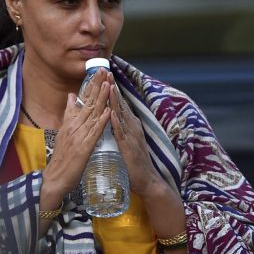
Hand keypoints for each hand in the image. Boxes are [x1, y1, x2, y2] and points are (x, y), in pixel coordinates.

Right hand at [41, 73, 111, 200]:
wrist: (55, 179)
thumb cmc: (63, 157)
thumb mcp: (64, 131)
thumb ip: (69, 114)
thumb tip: (70, 96)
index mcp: (71, 122)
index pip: (82, 99)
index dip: (91, 85)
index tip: (98, 71)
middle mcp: (74, 126)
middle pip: (88, 103)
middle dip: (96, 86)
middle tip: (104, 70)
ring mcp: (79, 136)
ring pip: (92, 114)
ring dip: (101, 99)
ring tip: (108, 84)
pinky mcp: (84, 147)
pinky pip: (95, 132)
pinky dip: (102, 121)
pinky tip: (108, 111)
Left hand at [109, 84, 166, 198]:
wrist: (147, 181)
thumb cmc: (134, 163)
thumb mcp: (126, 141)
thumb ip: (119, 130)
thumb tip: (111, 119)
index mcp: (130, 125)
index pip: (120, 104)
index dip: (113, 90)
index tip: (105, 76)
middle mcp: (132, 127)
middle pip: (121, 104)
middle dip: (113, 89)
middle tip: (106, 72)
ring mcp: (131, 136)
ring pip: (121, 115)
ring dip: (115, 101)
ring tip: (108, 86)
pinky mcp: (129, 148)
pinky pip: (121, 133)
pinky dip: (116, 123)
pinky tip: (111, 114)